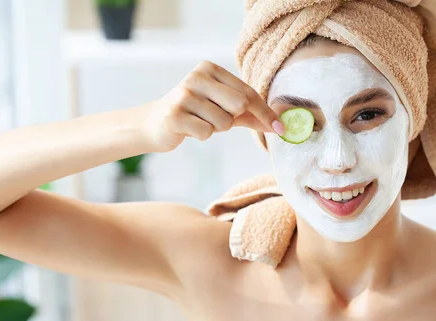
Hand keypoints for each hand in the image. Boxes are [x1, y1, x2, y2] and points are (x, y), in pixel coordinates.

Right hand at [146, 61, 284, 151]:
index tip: (280, 128)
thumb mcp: (222, 108)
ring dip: (215, 129)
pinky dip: (202, 135)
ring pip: (223, 122)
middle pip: (239, 104)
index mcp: (210, 69)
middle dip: (233, 119)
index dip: (265, 112)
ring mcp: (184, 95)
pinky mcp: (175, 115)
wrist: (155, 123)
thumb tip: (277, 125)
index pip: (247, 92)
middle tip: (216, 118)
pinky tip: (189, 128)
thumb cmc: (195, 114)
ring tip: (199, 122)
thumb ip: (249, 114)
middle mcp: (196, 77)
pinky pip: (206, 132)